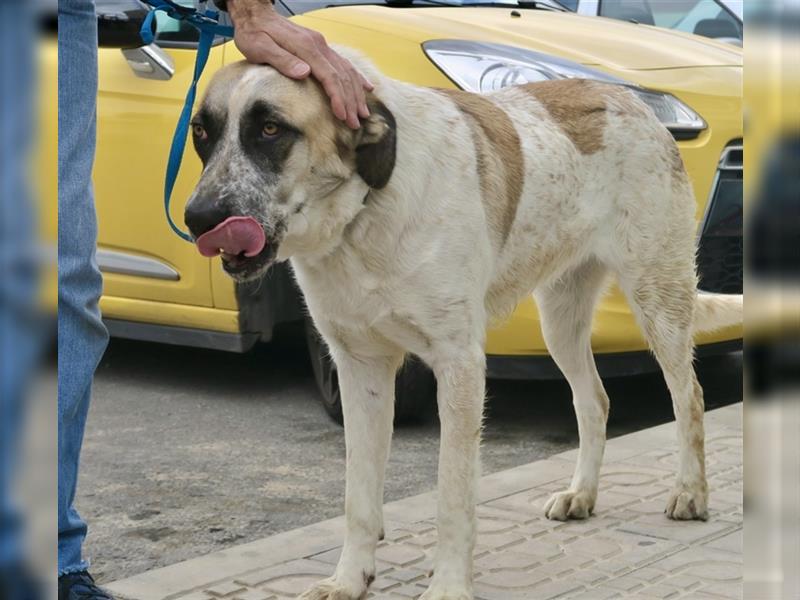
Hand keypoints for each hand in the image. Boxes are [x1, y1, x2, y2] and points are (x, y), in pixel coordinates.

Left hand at [227, 0, 373, 127]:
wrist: (256, 15)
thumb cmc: (254, 34)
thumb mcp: (260, 48)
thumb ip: (283, 60)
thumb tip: (304, 73)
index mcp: (306, 48)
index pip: (329, 76)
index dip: (338, 97)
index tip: (342, 115)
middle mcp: (319, 45)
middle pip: (342, 76)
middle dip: (351, 102)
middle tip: (356, 123)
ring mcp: (321, 46)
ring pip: (347, 71)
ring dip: (356, 93)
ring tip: (363, 113)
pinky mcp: (320, 47)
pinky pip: (344, 63)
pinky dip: (357, 77)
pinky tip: (366, 88)